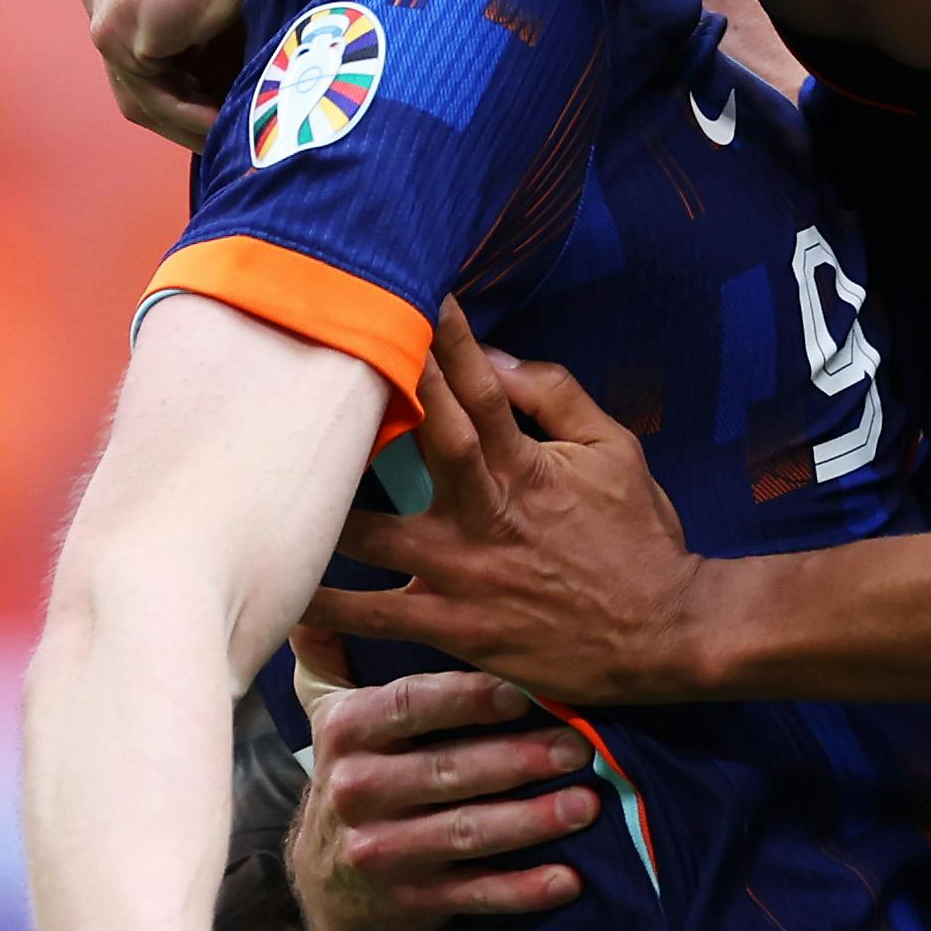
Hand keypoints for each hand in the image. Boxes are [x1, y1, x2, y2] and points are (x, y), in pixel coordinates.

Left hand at [82, 0, 256, 148]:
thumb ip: (206, 28)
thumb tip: (227, 76)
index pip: (139, 37)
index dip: (180, 74)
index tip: (218, 97)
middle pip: (133, 70)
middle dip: (178, 104)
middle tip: (219, 129)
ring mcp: (103, 16)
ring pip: (139, 92)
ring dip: (184, 121)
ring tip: (226, 139)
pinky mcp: (121, 39)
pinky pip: (153, 98)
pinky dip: (189, 119)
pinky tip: (223, 129)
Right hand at [289, 658, 601, 930]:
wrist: (331, 888)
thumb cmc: (356, 775)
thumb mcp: (333, 714)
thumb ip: (334, 656)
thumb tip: (313, 589)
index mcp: (346, 734)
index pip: (407, 706)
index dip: (464, 698)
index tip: (521, 689)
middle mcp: (357, 792)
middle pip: (446, 771)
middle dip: (516, 759)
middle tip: (580, 746)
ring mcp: (384, 853)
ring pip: (465, 833)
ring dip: (530, 821)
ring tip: (588, 804)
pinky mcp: (414, 902)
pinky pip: (475, 894)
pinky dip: (523, 891)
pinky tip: (568, 879)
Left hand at [311, 302, 709, 705]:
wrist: (664, 635)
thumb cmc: (639, 538)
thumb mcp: (615, 451)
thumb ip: (556, 398)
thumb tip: (498, 357)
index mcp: (527, 467)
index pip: (480, 389)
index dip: (446, 339)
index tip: (413, 295)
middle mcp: (486, 515)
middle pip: (426, 441)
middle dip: (383, 393)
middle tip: (328, 355)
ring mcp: (463, 574)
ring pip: (374, 535)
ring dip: (326, 507)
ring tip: (266, 478)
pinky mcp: (453, 627)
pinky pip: (373, 618)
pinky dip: (325, 606)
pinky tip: (281, 588)